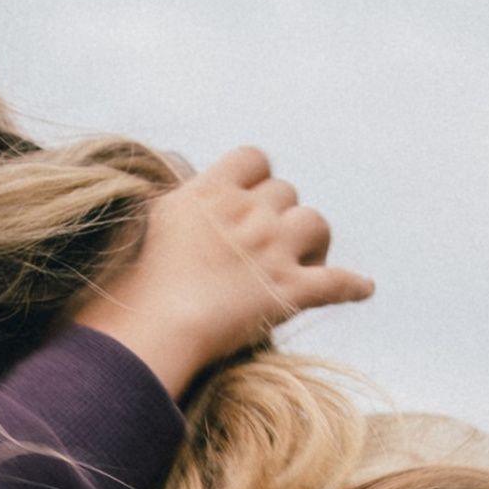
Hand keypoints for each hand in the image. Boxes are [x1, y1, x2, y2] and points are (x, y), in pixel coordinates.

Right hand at [74, 146, 371, 397]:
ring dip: (313, 240)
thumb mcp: (138, 228)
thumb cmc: (127, 287)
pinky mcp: (290, 292)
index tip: (247, 197)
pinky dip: (352, 285)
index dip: (256, 177)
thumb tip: (167, 205)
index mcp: (210, 192)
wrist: (150, 329)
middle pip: (286, 191)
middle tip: (270, 240)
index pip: (252, 158)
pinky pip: (337, 282)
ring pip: (316, 223)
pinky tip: (362, 289)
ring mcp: (273, 250)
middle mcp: (247, 213)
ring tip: (305, 258)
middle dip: (280, 213)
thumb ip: (165, 210)